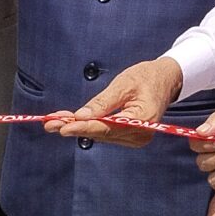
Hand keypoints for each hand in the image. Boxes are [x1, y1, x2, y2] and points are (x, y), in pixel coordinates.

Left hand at [49, 57, 184, 147]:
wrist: (165, 80)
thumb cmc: (146, 77)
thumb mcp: (123, 84)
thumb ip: (102, 103)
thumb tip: (80, 117)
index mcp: (143, 121)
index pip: (107, 128)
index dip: (83, 127)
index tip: (62, 127)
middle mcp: (139, 135)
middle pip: (100, 134)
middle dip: (74, 127)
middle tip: (49, 123)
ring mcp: (135, 138)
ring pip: (99, 135)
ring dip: (77, 127)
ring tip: (54, 120)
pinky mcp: (129, 137)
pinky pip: (104, 133)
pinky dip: (86, 126)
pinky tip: (69, 121)